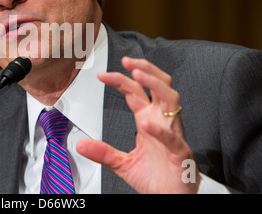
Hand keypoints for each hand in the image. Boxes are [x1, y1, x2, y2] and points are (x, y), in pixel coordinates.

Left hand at [76, 57, 200, 192]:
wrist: (172, 200)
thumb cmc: (155, 179)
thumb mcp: (122, 163)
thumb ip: (103, 152)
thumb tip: (80, 144)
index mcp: (148, 121)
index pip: (136, 93)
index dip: (121, 80)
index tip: (102, 75)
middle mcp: (161, 122)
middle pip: (160, 86)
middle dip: (146, 69)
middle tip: (128, 61)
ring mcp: (173, 135)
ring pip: (171, 100)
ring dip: (155, 84)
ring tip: (139, 74)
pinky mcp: (180, 153)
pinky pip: (172, 137)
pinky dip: (159, 130)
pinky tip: (145, 124)